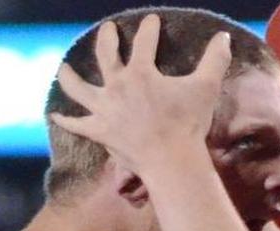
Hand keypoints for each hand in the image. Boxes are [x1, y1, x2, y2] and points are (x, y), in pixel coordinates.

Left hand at [51, 14, 230, 173]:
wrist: (171, 160)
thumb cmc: (188, 123)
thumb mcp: (206, 87)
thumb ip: (215, 60)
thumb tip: (223, 37)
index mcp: (141, 73)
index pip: (145, 43)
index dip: (149, 29)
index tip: (151, 22)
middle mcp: (117, 86)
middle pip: (105, 56)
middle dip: (107, 39)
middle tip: (108, 30)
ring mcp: (104, 110)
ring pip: (78, 88)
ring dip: (69, 76)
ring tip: (63, 68)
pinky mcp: (99, 131)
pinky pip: (77, 124)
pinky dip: (65, 120)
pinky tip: (55, 114)